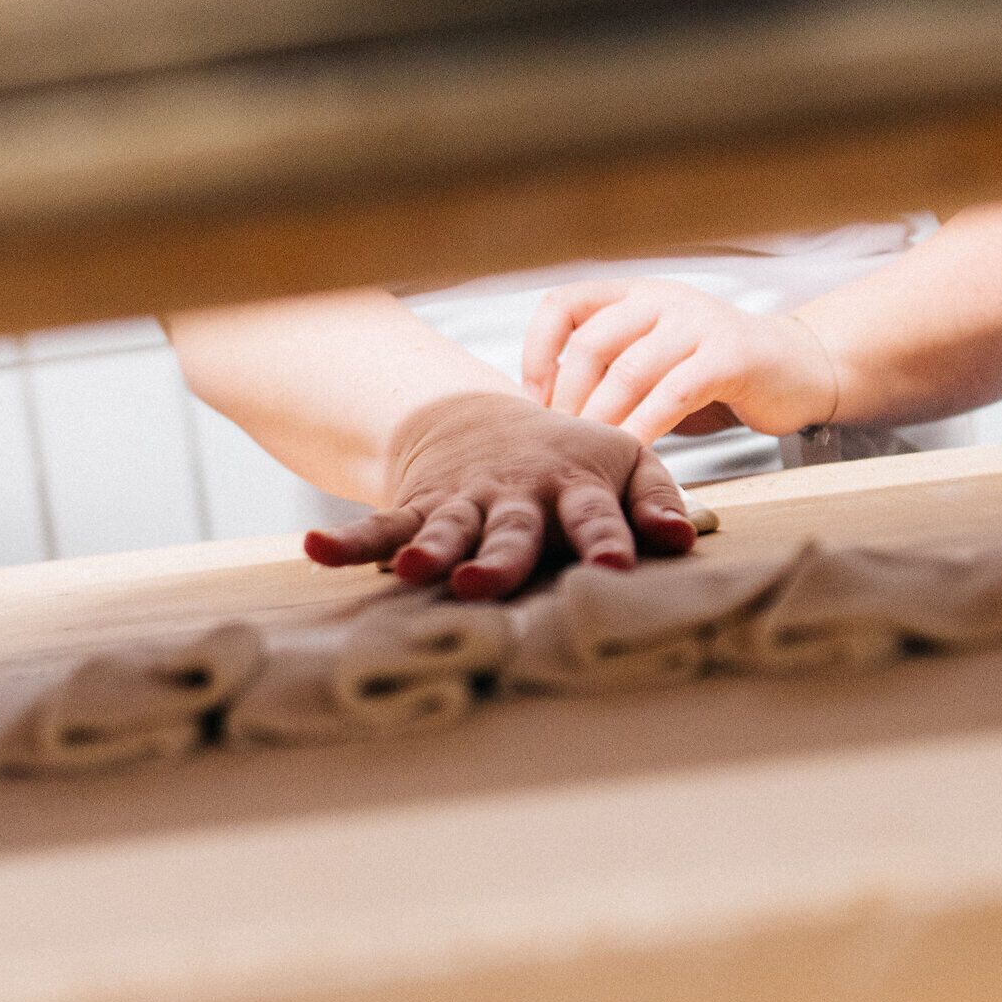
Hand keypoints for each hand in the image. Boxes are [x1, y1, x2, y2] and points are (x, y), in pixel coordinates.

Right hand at [303, 393, 695, 598]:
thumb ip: (656, 500)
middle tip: (488, 584)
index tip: (620, 566)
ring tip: (413, 569)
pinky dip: (350, 540)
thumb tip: (684, 538)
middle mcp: (518, 496)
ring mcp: (465, 501)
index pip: (596, 515)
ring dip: (432, 549)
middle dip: (501, 557)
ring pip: (448, 530)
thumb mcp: (625, 464)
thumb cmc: (573, 458)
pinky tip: (317, 551)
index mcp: (577, 487)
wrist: (484, 417)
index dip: (609, 537)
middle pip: (512, 530)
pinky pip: (382, 525)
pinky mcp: (421, 506)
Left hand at [521, 279, 837, 444]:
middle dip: (568, 398)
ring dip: (602, 419)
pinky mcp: (730, 356)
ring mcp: (698, 322)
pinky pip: (673, 395)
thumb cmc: (716, 375)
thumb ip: (609, 373)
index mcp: (634, 296)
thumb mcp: (654, 362)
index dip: (537, 350)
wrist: (800, 368)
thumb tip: (543, 414)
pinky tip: (633, 456)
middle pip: (590, 342)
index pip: (563, 303)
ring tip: (591, 455)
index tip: (533, 399)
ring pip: (629, 370)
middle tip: (561, 442)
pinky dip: (645, 429)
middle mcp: (662, 299)